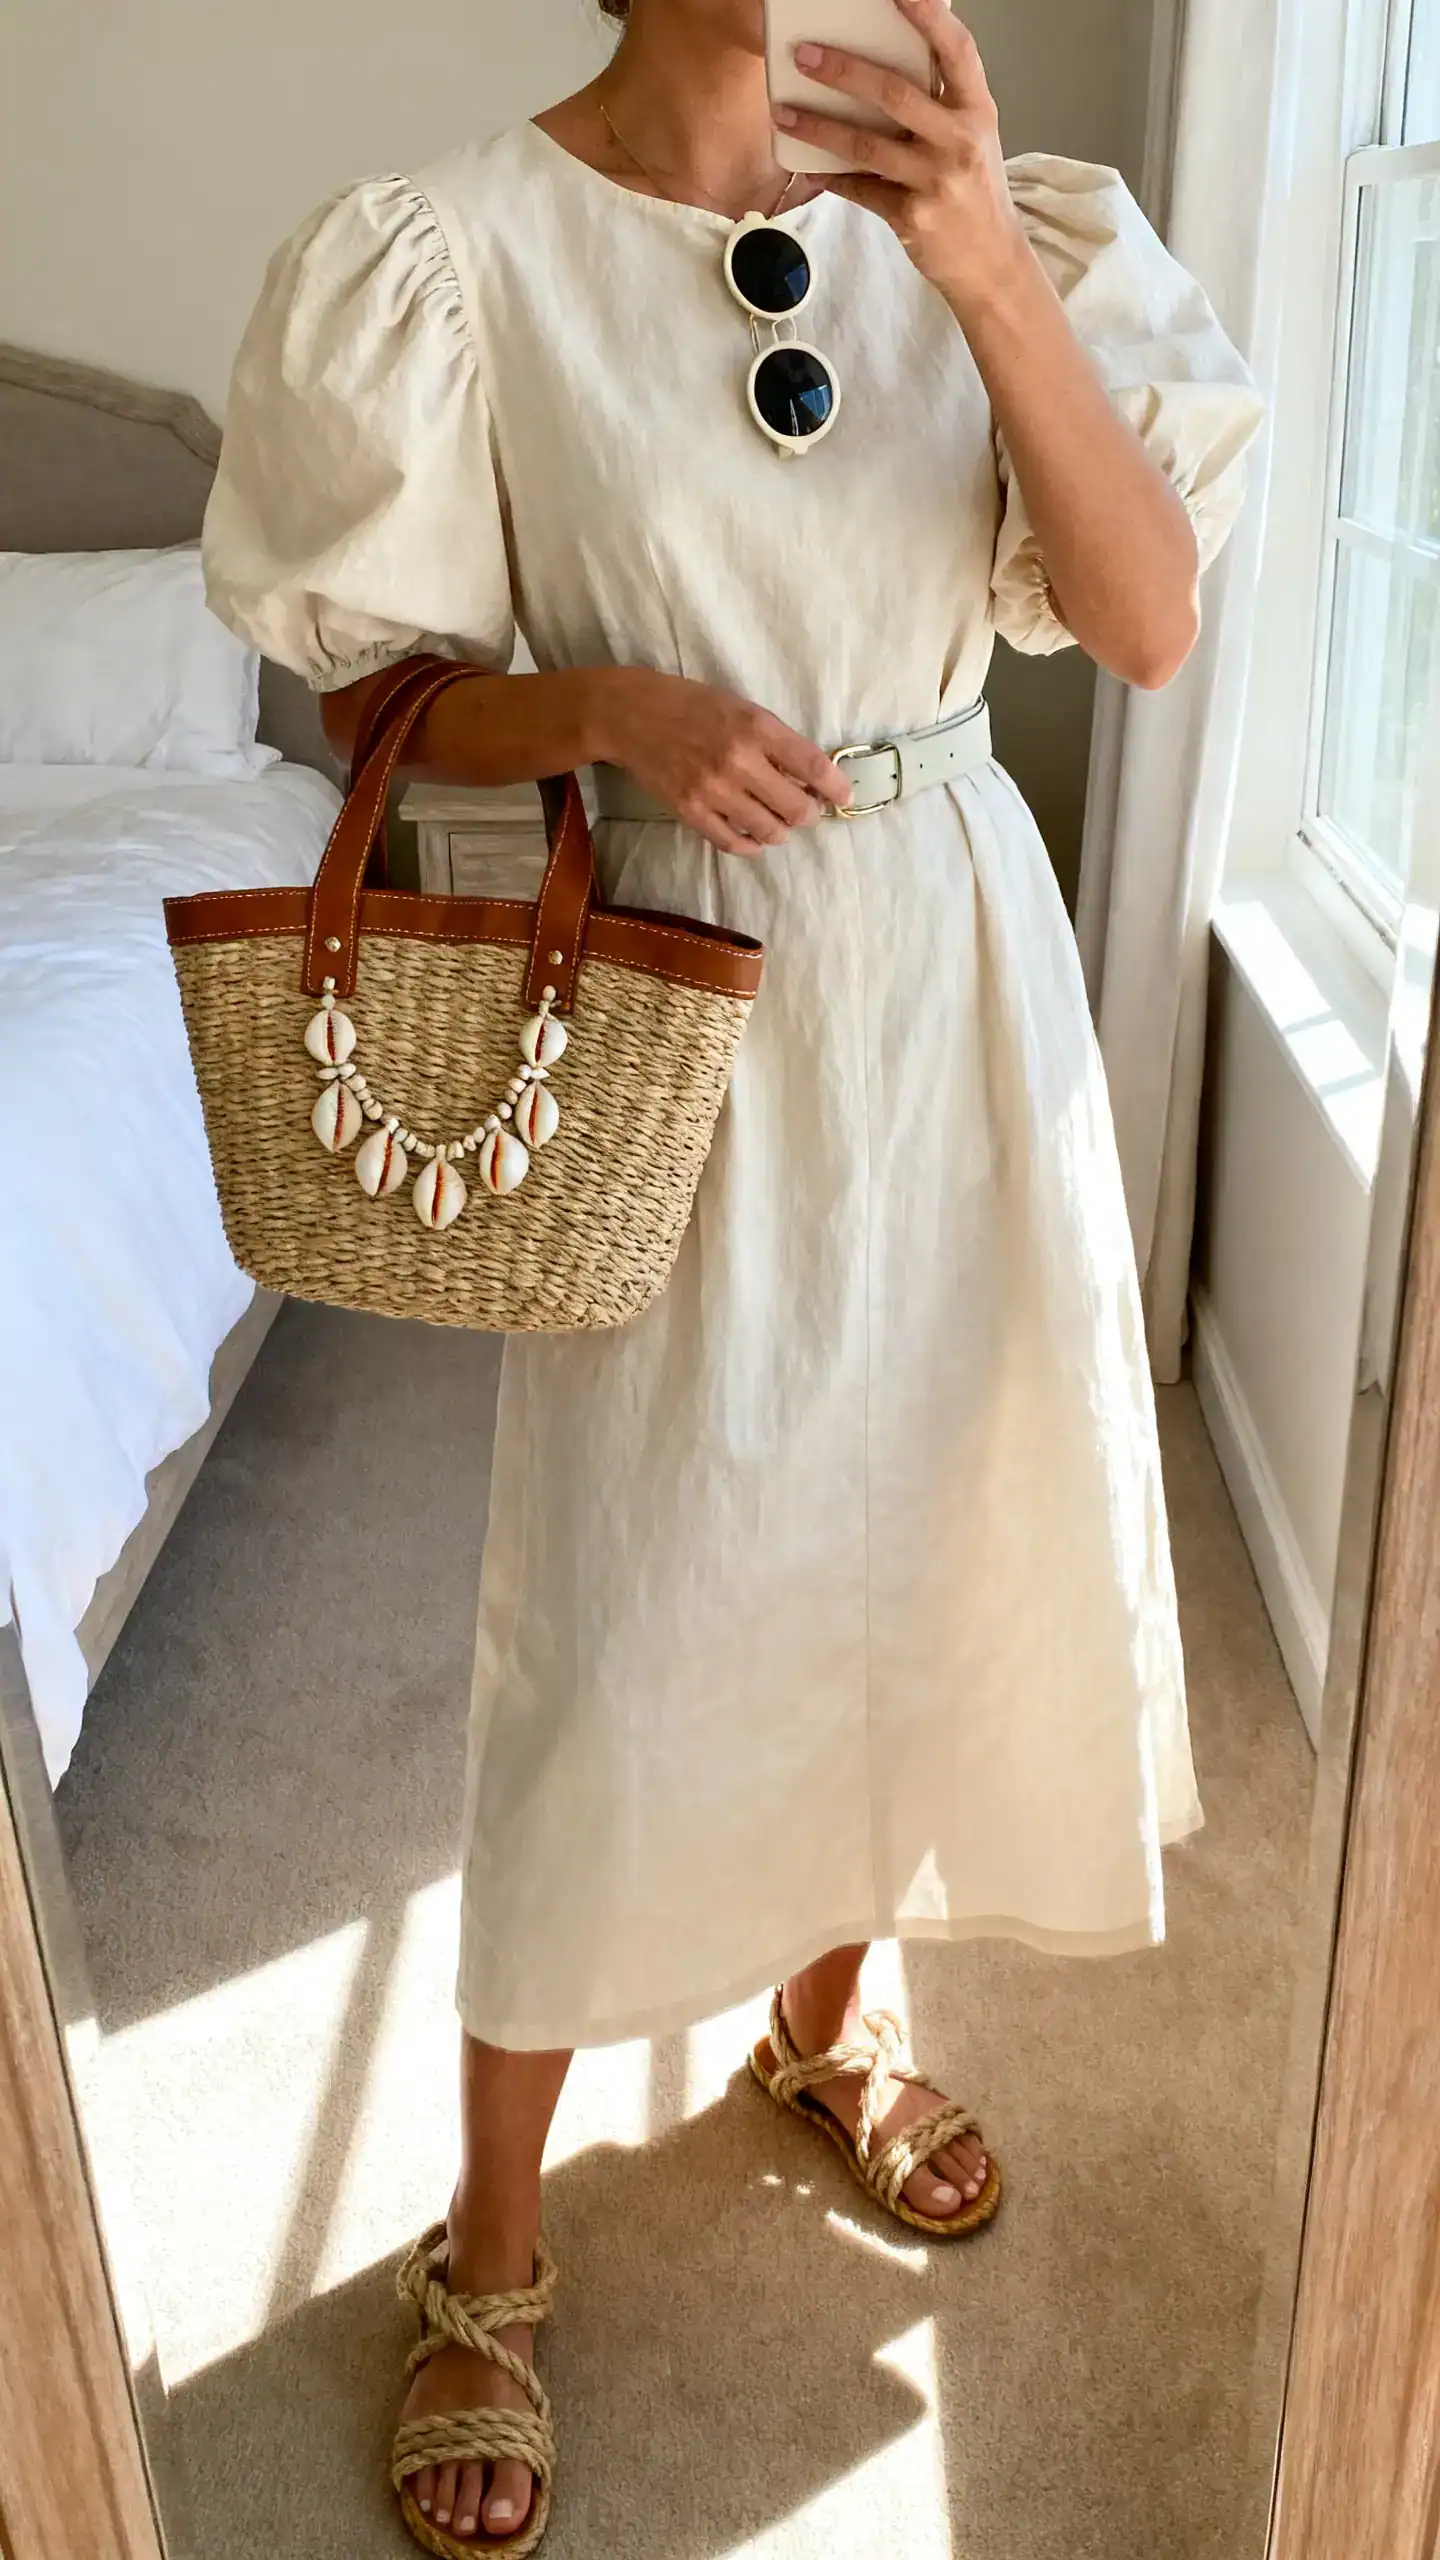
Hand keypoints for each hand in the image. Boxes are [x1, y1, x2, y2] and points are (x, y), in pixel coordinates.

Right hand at [596, 668, 852, 854]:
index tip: (843, 796)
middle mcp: (738, 761)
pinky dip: (752, 845)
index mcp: (756, 728)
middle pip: (796, 807)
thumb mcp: (741, 708)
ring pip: (769, 831)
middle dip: (808, 814)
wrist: (631, 715)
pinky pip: (733, 843)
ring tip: (777, 820)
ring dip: (781, 830)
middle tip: (805, 810)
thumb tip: (811, 777)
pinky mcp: (691, 811)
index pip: (812, 766)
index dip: (835, 787)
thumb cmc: (692, 705)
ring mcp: (713, 790)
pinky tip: (755, 838)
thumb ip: (775, 741)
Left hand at [772, 0, 1028, 312]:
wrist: (991, 262)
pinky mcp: (912, 217)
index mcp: (977, 111)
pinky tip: (806, 163)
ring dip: (819, 126)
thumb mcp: (971, 137)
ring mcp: (935, 181)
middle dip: (844, 71)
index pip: (956, 50)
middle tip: (805, 54)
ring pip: (866, 145)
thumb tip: (883, 63)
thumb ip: (941, 101)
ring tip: (784, 111)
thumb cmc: (974, 191)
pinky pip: (860, 189)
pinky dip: (830, 175)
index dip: (929, 16)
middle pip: (895, 95)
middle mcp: (959, 141)